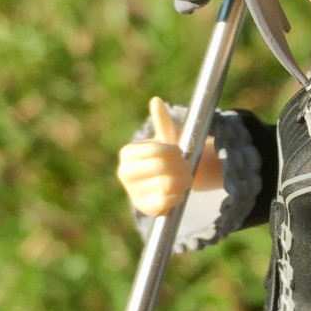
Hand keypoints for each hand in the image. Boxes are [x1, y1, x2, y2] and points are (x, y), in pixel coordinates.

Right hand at [117, 99, 193, 217]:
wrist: (165, 181)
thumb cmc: (166, 156)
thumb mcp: (165, 138)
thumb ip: (162, 121)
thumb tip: (156, 100)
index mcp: (127, 153)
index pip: (156, 150)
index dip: (174, 151)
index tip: (179, 152)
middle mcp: (125, 173)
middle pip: (161, 167)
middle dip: (180, 165)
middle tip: (186, 166)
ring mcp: (133, 192)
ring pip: (167, 184)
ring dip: (183, 180)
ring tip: (186, 177)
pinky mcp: (145, 209)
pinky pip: (167, 201)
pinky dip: (179, 195)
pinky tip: (179, 191)